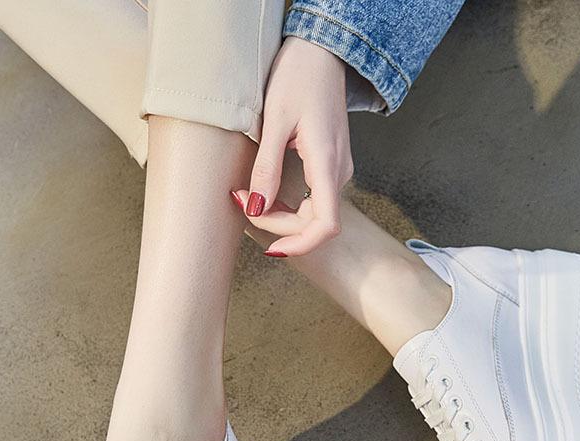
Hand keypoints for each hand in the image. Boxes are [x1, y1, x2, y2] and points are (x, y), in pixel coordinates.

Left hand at [232, 36, 352, 256]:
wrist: (321, 52)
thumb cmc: (300, 76)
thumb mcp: (275, 121)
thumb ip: (267, 168)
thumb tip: (257, 208)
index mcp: (328, 164)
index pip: (326, 225)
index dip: (300, 244)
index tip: (273, 249)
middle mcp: (338, 172)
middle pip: (312, 222)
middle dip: (276, 223)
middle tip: (241, 202)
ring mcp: (336, 170)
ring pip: (311, 213)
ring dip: (279, 214)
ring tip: (247, 197)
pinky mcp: (329, 165)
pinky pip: (311, 199)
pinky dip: (287, 203)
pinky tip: (265, 193)